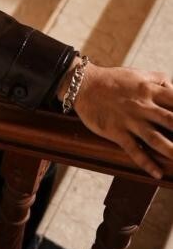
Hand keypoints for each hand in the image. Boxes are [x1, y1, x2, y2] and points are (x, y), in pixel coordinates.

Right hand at [61, 61, 172, 178]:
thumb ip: (159, 80)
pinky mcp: (116, 131)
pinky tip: (157, 173)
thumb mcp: (138, 74)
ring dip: (171, 151)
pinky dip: (146, 163)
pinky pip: (133, 150)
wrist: (84, 84)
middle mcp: (142, 105)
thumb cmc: (113, 79)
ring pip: (155, 138)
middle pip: (170, 121)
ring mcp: (129, 120)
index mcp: (149, 90)